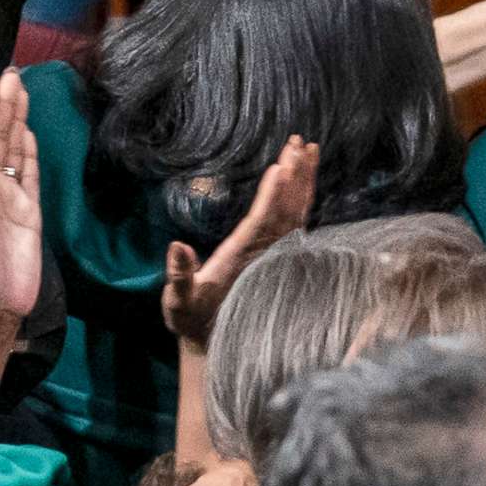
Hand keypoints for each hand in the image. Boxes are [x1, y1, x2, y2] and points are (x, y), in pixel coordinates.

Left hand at [0, 71, 42, 317]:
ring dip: (19, 120)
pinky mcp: (31, 211)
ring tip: (22, 91)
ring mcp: (13, 197)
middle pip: (1, 137)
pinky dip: (31, 153)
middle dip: (6, 105)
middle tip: (13, 74)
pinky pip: (31, 175)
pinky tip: (29, 132)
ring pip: (17, 149)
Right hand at [161, 135, 315, 346]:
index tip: (282, 166)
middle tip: (300, 142)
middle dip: (294, 174)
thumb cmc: (193, 320)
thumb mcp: (179, 302)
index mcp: (242, 256)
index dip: (273, 194)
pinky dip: (300, 197)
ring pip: (294, 211)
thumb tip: (177, 246)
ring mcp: (271, 252)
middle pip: (285, 207)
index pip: (263, 219)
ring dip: (302, 180)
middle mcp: (264, 251)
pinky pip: (293, 220)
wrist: (214, 342)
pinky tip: (303, 180)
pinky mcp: (273, 253)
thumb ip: (179, 276)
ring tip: (308, 149)